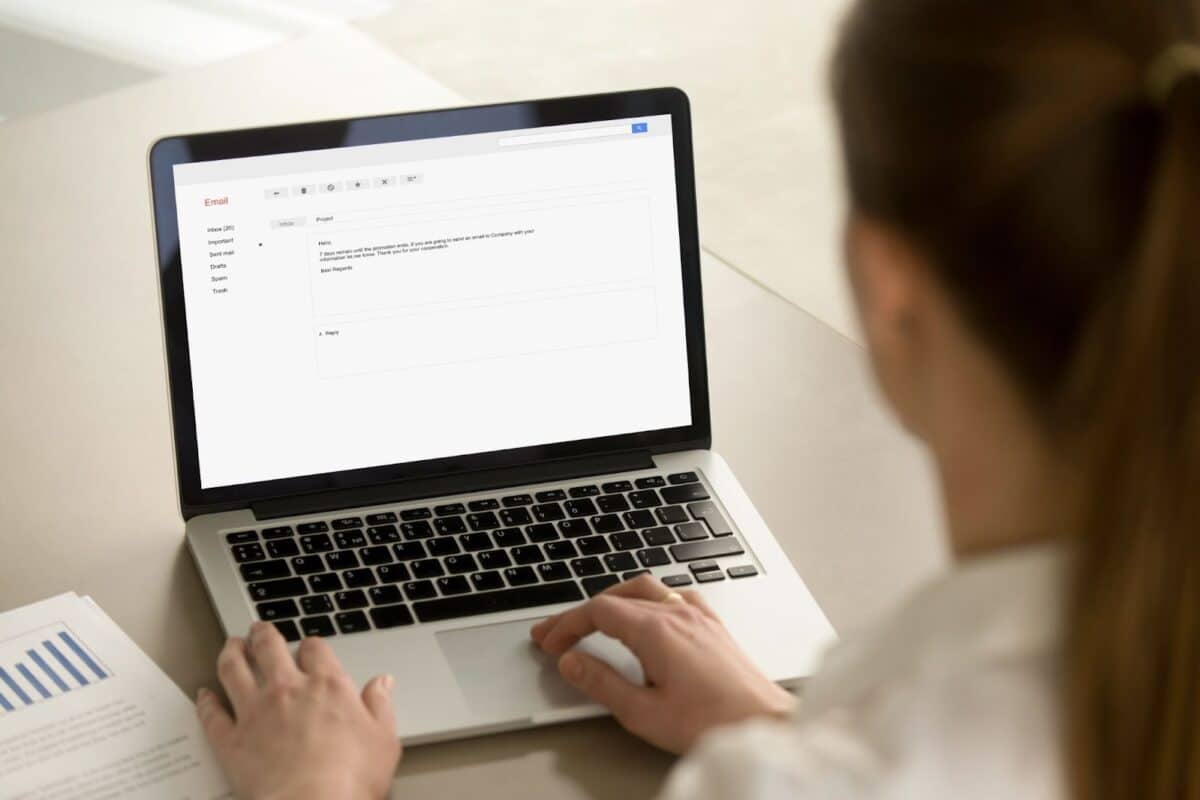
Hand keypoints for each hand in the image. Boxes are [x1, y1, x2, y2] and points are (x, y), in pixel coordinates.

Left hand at [196, 622, 401, 799]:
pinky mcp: (231, 741)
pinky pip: (212, 715)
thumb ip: (380, 705)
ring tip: (230, 645)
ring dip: (230, 653)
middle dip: (263, 635)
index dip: (310, 645)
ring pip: (234, 670)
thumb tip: (383, 683)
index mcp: (327, 686)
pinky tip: (203, 695)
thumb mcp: (384, 738)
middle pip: (269, 647)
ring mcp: (255, 712)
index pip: (315, 649)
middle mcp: (288, 690)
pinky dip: (205, 702)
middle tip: (258, 630)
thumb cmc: (351, 779)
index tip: (309, 648)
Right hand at [530, 574, 794, 753]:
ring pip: (646, 589)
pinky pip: (674, 596)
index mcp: (656, 630)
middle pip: (618, 595)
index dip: (567, 624)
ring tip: (594, 620)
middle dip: (583, 612)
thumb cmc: (711, 722)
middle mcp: (678, 613)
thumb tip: (572, 662)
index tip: (549, 642)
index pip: (599, 611)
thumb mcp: (643, 712)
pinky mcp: (713, 626)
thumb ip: (602, 683)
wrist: (764, 725)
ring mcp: (699, 615)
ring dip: (614, 600)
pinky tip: (647, 616)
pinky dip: (647, 600)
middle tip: (559, 632)